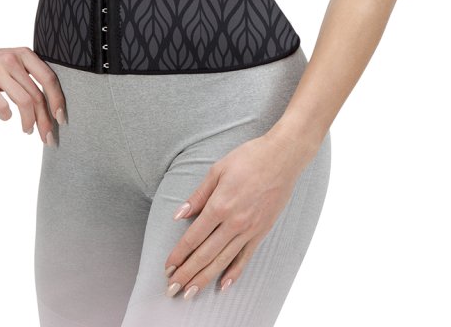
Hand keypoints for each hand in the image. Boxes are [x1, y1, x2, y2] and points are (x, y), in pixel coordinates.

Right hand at [0, 39, 66, 146]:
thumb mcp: (13, 62)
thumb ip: (29, 77)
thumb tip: (50, 106)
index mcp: (25, 55)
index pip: (49, 79)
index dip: (58, 100)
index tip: (61, 119)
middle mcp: (13, 60)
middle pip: (37, 95)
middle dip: (45, 119)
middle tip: (46, 136)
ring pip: (24, 101)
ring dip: (29, 121)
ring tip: (27, 130)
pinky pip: (1, 104)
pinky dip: (7, 115)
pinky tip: (6, 118)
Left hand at [163, 132, 308, 298]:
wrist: (282, 157)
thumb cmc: (249, 158)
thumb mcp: (217, 170)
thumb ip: (198, 196)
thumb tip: (179, 214)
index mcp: (220, 205)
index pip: (194, 237)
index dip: (179, 254)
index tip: (168, 267)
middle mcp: (234, 222)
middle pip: (205, 254)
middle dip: (187, 273)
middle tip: (172, 288)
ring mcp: (249, 229)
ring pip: (223, 260)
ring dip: (205, 278)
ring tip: (191, 292)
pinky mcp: (262, 231)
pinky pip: (245, 256)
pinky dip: (234, 272)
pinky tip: (224, 284)